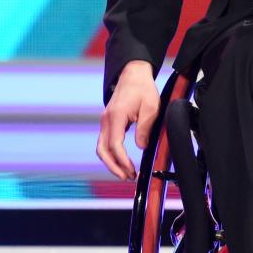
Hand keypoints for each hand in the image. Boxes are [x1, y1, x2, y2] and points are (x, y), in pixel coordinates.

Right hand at [96, 60, 159, 180]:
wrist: (133, 75)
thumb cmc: (143, 89)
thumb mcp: (151, 107)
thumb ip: (145, 128)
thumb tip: (141, 147)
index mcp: (116, 116)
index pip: (114, 144)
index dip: (122, 160)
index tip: (131, 170)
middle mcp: (106, 120)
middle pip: (103, 150)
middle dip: (114, 167)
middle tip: (128, 177)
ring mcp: (105, 121)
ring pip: (102, 148)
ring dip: (112, 163)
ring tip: (126, 173)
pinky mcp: (108, 123)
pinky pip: (105, 143)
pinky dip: (112, 155)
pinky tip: (122, 162)